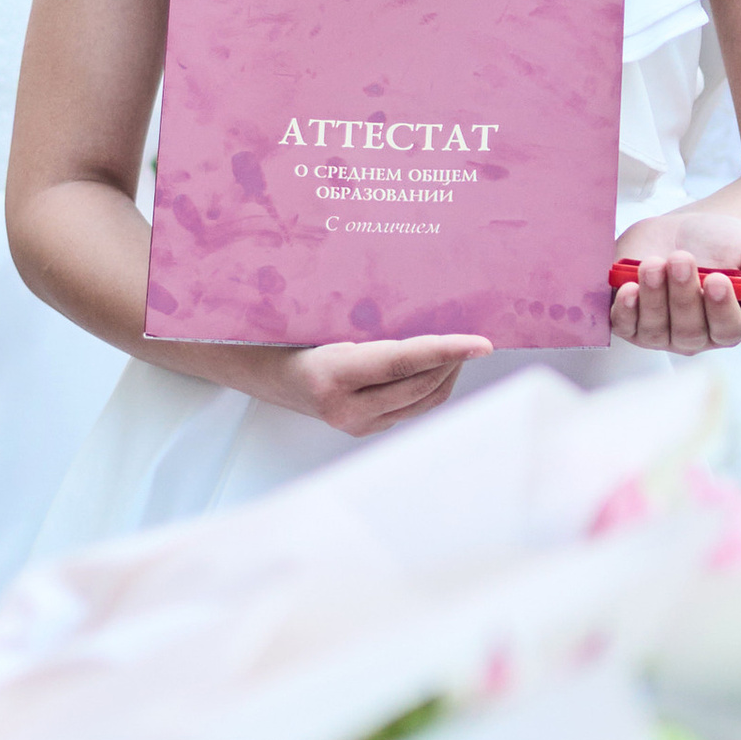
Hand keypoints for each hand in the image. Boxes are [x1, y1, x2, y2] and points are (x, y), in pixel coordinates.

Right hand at [258, 332, 490, 438]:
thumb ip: (367, 323)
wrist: (257, 369)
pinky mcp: (362, 429)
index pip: (403, 363)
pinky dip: (430, 386)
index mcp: (331, 377)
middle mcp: (345, 409)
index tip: (482, 344)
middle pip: (419, 386)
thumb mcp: (319, 319)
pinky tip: (436, 366)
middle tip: (474, 338)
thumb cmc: (285, 333)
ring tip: (459, 350)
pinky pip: (411, 409)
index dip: (447, 351)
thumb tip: (426, 310)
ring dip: (446, 375)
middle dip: (453, 362)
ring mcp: (355, 425)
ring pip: (421, 402)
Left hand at [607, 212, 740, 353]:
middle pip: (688, 330)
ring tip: (654, 264)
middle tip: (681, 259)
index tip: (716, 279)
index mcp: (730, 324)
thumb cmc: (725, 246)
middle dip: (683, 295)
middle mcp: (694, 336)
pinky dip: (624, 311)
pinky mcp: (631, 321)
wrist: (687, 232)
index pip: (727, 329)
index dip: (720, 308)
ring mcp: (660, 332)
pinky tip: (627, 289)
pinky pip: (625, 326)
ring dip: (653, 298)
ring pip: (654, 329)